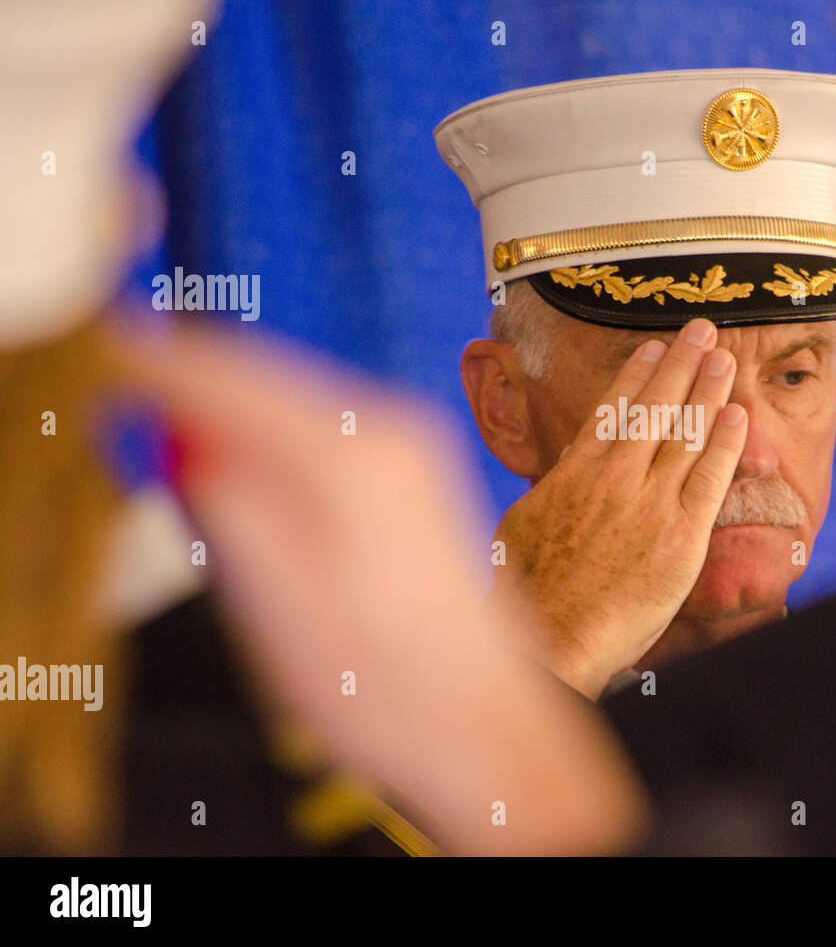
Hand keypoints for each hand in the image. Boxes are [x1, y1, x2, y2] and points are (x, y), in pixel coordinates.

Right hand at [103, 318, 647, 853]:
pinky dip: (273, 439)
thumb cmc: (385, 689)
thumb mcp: (277, 606)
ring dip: (232, 413)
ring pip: (296, 401)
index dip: (154, 364)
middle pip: (268, 376)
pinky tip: (246, 471)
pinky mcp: (420, 480)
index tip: (96, 358)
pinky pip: (326, 433)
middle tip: (118, 392)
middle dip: (192, 382)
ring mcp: (416, 452)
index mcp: (352, 456)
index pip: (231, 376)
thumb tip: (185, 436)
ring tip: (170, 430)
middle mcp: (394, 432)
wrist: (487, 728)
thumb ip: (227, 506)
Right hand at [490, 317, 748, 698]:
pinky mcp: (681, 536)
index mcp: (574, 472)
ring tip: (725, 358)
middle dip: (681, 363)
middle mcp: (614, 478)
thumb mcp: (524, 521)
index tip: (655, 347)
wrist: (552, 636)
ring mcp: (650, 504)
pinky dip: (725, 443)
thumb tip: (569, 463)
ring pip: (685, 433)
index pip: (613, 409)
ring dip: (708, 390)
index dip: (639, 373)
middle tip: (703, 329)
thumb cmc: (528, 589)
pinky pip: (710, 478)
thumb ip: (555, 487)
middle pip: (655, 407)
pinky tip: (738, 415)